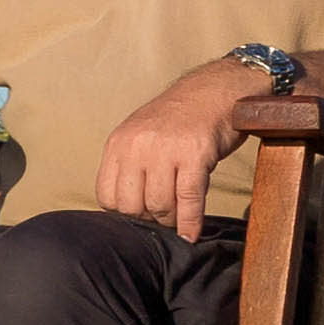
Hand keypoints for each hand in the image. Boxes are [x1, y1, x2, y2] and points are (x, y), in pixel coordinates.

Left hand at [99, 58, 268, 237]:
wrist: (216, 90)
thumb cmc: (180, 120)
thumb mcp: (141, 136)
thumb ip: (129, 166)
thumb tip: (126, 211)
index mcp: (119, 143)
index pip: (107, 196)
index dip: (123, 214)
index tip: (139, 217)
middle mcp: (137, 146)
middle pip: (131, 206)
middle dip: (148, 220)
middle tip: (162, 220)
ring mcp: (166, 150)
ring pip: (159, 205)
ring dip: (170, 221)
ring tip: (177, 221)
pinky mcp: (195, 155)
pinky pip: (188, 200)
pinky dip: (190, 222)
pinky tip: (191, 234)